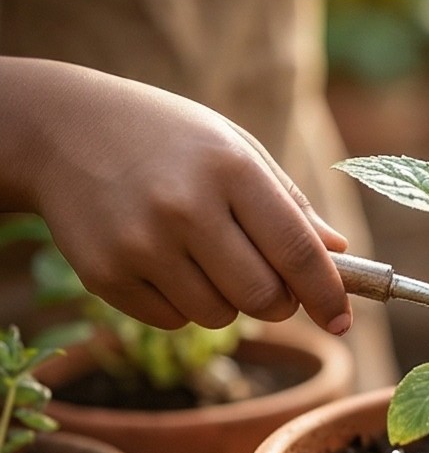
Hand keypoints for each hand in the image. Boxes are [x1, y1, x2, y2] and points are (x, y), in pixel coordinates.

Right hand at [2, 57, 352, 333]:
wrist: (61, 131)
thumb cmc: (169, 140)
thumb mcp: (235, 148)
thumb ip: (290, 203)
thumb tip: (339, 252)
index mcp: (230, 168)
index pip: (298, 251)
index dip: (328, 294)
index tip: (343, 320)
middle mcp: (186, 207)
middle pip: (264, 298)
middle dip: (280, 303)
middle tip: (271, 284)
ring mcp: (141, 244)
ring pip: (219, 316)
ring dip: (228, 302)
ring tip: (205, 256)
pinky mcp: (106, 274)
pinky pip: (172, 321)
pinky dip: (182, 304)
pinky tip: (164, 261)